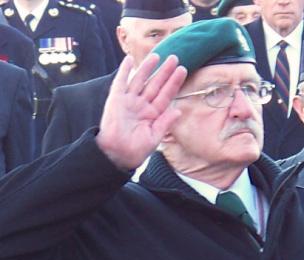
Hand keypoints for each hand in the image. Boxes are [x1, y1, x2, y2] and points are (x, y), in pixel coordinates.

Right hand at [97, 53, 186, 169]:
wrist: (117, 154)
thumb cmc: (136, 151)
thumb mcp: (154, 137)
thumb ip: (165, 123)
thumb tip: (179, 110)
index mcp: (153, 114)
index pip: (166, 95)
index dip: (174, 83)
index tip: (183, 70)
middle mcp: (142, 105)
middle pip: (155, 85)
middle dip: (164, 72)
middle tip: (175, 57)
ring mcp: (129, 101)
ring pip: (140, 80)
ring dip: (147, 67)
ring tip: (157, 56)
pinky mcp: (116, 100)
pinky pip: (120, 82)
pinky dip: (124, 71)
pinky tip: (129, 60)